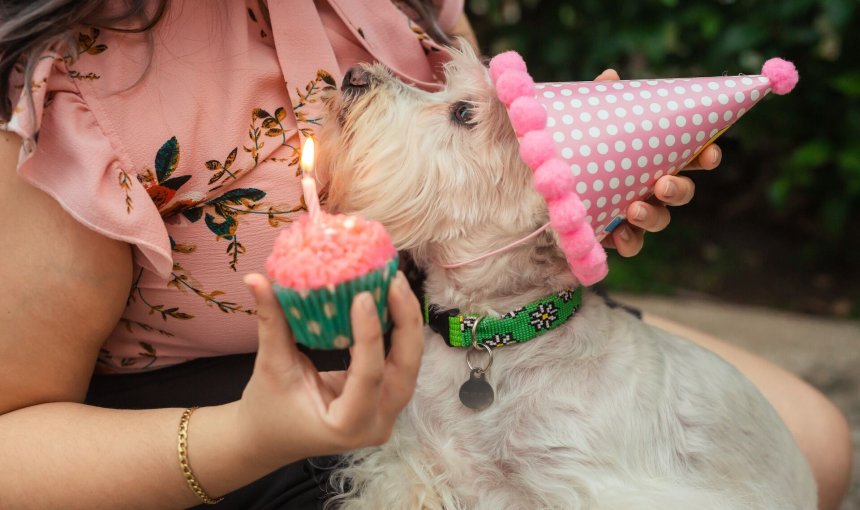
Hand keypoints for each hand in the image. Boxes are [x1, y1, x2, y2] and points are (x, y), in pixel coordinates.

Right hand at [235, 271, 423, 470]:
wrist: (269, 438)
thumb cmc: (267, 408)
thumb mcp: (271, 366)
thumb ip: (270, 321)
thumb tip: (256, 278)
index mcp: (347, 425)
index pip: (369, 376)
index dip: (370, 334)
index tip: (364, 295)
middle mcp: (375, 424)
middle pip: (405, 370)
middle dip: (405, 323)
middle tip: (394, 281)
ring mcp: (386, 414)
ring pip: (410, 364)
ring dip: (407, 322)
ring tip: (395, 283)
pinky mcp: (387, 399)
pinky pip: (401, 362)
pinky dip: (399, 331)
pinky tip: (392, 299)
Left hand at [592, 69, 721, 256]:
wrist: (541, 182)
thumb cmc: (574, 147)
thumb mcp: (586, 123)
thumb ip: (601, 102)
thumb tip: (610, 76)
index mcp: (651, 158)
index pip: (689, 157)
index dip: (705, 157)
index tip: (710, 155)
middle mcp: (647, 188)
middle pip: (680, 192)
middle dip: (678, 189)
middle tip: (663, 184)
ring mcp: (633, 213)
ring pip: (659, 220)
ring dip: (652, 216)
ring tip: (633, 211)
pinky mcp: (612, 235)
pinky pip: (631, 244)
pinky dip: (629, 242)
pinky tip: (618, 236)